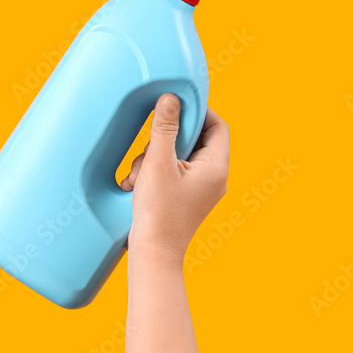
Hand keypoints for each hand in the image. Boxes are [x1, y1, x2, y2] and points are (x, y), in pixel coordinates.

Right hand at [120, 93, 229, 261]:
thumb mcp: (158, 162)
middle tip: (149, 145)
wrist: (153, 253)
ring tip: (138, 173)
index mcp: (216, 167)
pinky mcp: (187, 197)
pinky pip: (173, 172)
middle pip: (196, 140)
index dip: (198, 111)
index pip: (217, 126)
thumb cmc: (158, 211)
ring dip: (154, 157)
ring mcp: (201, 189)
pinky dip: (154, 171)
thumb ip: (164, 128)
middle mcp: (214, 177)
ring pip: (180, 156)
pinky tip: (135, 183)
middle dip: (167, 139)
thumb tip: (171, 98)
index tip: (175, 105)